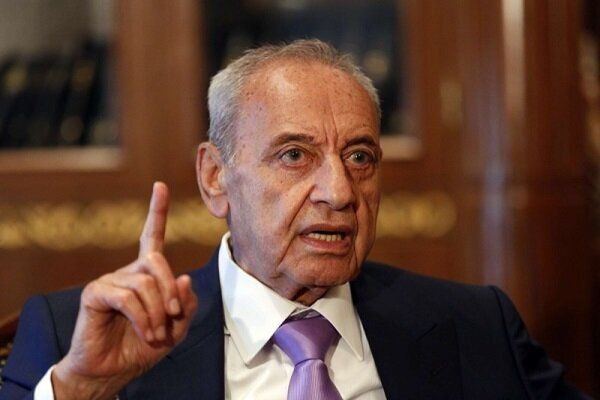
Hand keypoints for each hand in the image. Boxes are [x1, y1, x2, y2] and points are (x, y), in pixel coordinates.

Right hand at [52, 182, 198, 399]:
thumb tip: (184, 277)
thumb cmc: (144, 347)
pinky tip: (145, 332)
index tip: (160, 186)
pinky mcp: (95, 293)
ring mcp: (110, 280)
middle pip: (157, 261)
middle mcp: (128, 272)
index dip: (157, 212)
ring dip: (157, 313)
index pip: (152, 237)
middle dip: (170, 290)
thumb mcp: (178, 328)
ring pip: (144, 282)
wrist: (114, 371)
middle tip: (173, 316)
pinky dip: (142, 318)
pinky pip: (126, 297)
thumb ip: (186, 303)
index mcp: (147, 274)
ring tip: (155, 334)